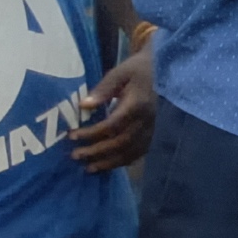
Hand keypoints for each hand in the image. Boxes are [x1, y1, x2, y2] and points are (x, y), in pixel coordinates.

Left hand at [70, 46, 153, 172]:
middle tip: (75, 156)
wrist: (165, 70)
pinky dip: (124, 161)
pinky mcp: (155, 133)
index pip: (112, 125)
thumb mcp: (120, 73)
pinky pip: (140, 152)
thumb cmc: (139, 70)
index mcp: (138, 104)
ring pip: (131, 152)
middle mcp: (147, 120)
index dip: (92, 133)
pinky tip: (109, 164)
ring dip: (109, 162)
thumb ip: (103, 89)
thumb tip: (84, 105)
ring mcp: (153, 128)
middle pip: (121, 142)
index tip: (72, 136)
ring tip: (89, 168)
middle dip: (97, 151)